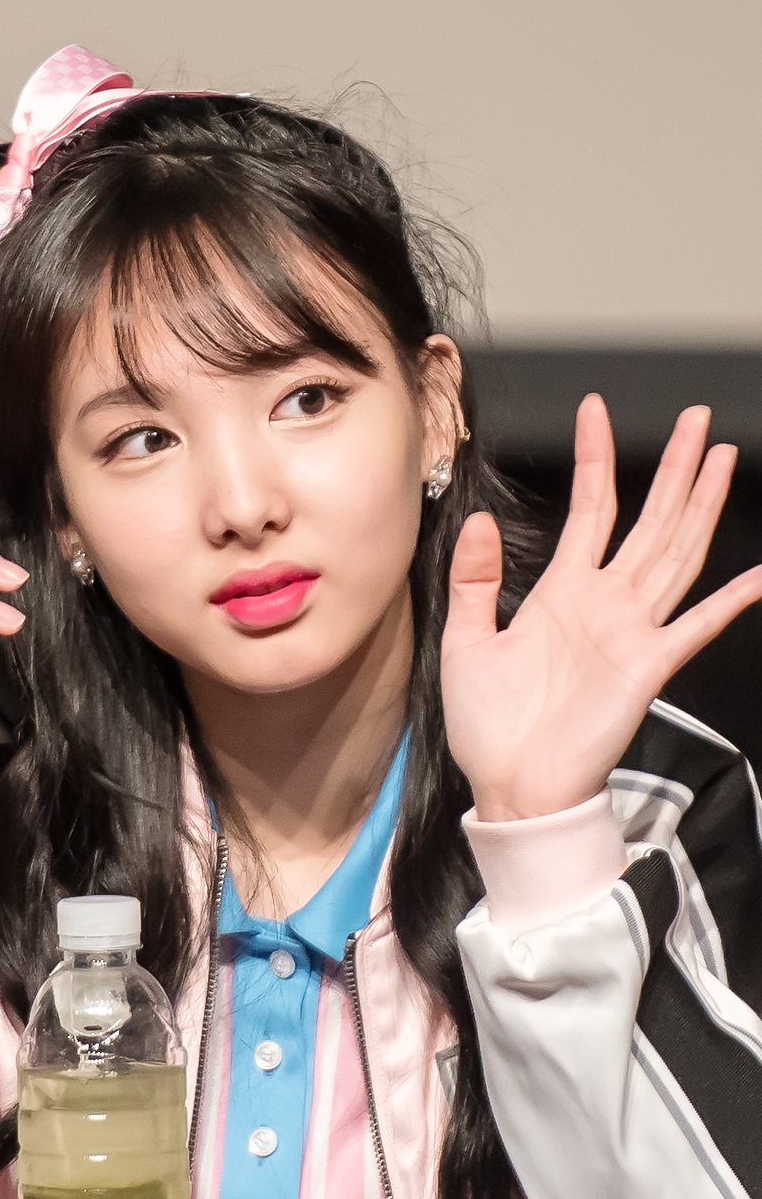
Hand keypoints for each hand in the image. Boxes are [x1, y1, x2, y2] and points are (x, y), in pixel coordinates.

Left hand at [441, 396, 761, 821]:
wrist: (509, 787)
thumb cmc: (489, 726)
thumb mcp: (466, 641)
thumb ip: (476, 581)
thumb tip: (480, 521)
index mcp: (562, 593)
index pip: (590, 510)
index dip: (595, 460)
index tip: (596, 411)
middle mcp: (604, 604)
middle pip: (650, 521)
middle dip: (675, 469)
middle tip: (698, 420)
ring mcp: (631, 631)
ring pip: (676, 553)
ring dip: (700, 506)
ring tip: (722, 458)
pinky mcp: (646, 667)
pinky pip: (694, 627)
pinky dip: (728, 602)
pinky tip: (757, 577)